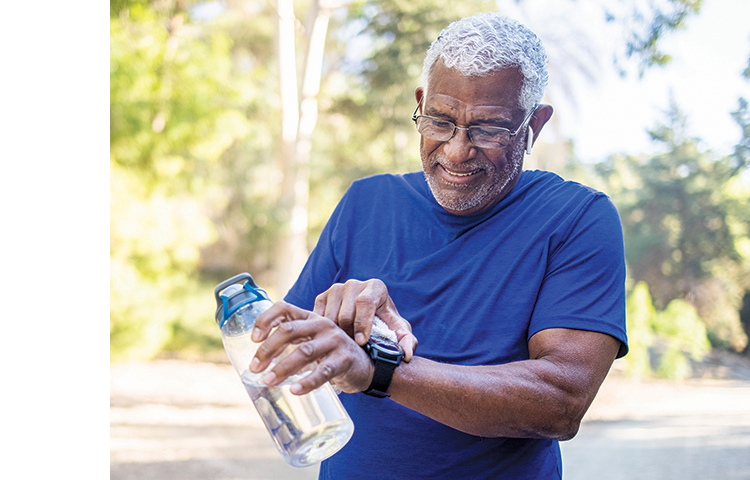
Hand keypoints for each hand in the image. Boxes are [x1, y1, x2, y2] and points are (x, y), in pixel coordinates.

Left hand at [250, 301, 373, 394]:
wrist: (366, 365)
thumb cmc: (332, 353)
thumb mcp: (313, 341)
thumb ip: (292, 341)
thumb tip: (259, 358)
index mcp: (311, 317)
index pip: (284, 308)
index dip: (266, 319)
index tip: (253, 339)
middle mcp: (322, 324)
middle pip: (289, 330)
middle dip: (267, 349)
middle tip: (255, 368)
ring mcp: (334, 341)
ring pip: (304, 352)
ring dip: (283, 367)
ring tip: (268, 381)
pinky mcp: (343, 360)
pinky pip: (323, 372)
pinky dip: (307, 382)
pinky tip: (295, 390)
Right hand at [313, 279, 416, 360]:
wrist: (368, 317)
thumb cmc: (385, 324)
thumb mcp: (398, 332)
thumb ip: (407, 342)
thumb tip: (406, 355)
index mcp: (375, 287)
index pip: (365, 302)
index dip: (362, 324)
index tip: (362, 342)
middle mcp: (354, 284)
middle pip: (345, 313)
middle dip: (349, 335)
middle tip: (353, 348)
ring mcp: (336, 288)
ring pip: (330, 317)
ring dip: (335, 335)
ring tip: (344, 346)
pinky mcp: (322, 296)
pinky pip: (317, 317)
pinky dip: (323, 331)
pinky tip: (332, 340)